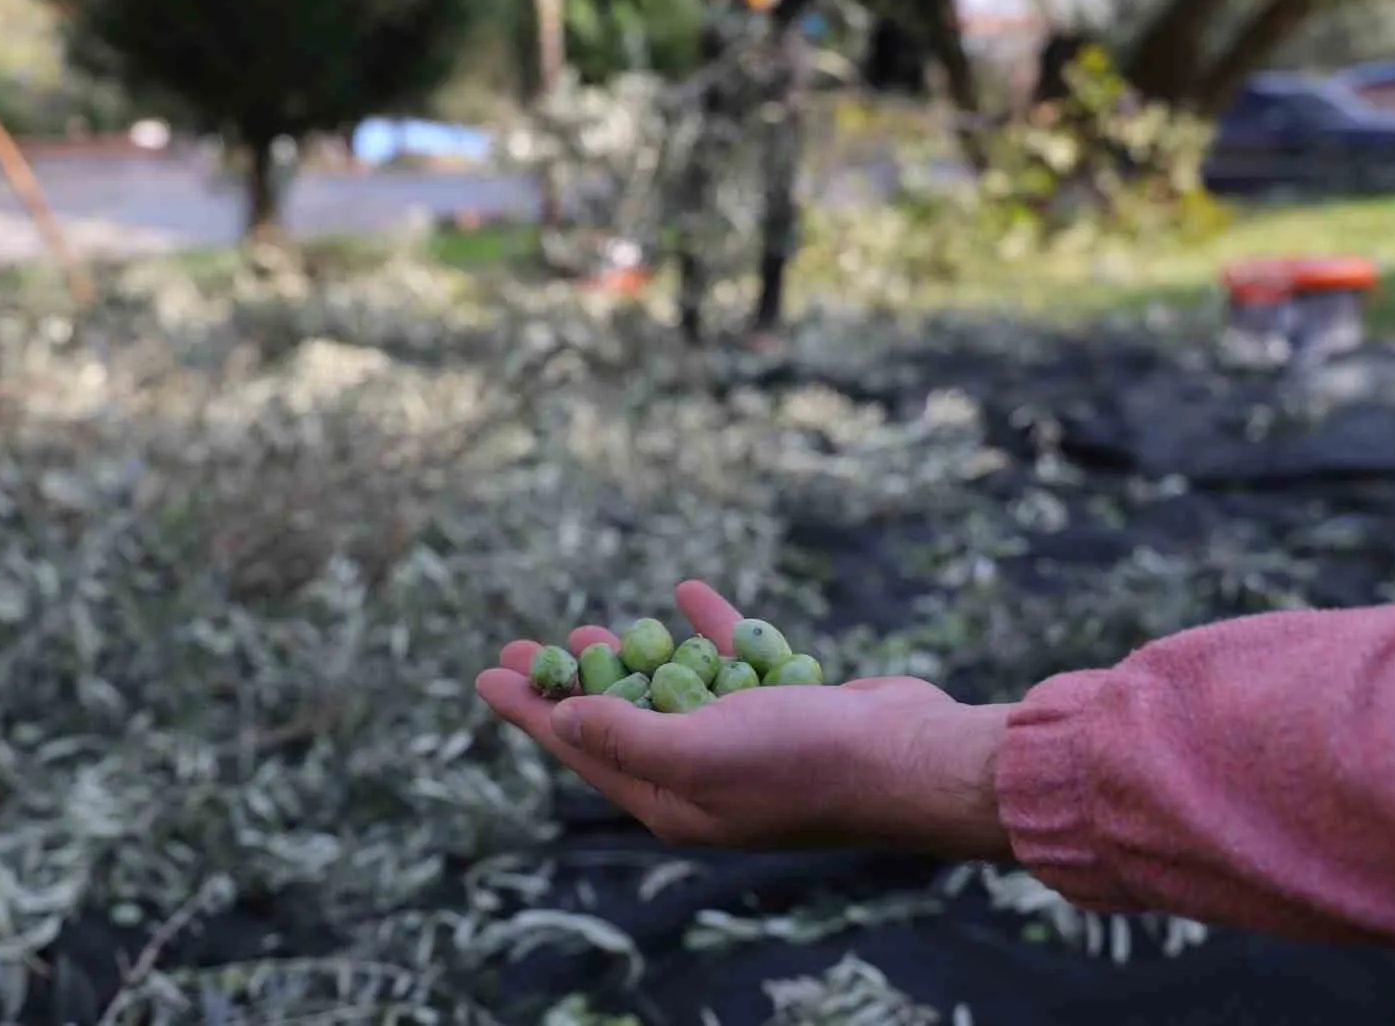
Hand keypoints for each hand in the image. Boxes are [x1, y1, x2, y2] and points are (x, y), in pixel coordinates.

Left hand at [475, 580, 1014, 858]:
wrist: (909, 757)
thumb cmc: (801, 761)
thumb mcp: (696, 750)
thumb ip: (624, 736)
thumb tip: (561, 721)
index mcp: (673, 801)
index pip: (581, 751)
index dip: (530, 710)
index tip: (485, 674)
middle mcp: (703, 776)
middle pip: (618, 720)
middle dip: (572, 683)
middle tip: (528, 644)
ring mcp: (747, 742)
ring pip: (672, 691)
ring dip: (633, 657)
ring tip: (592, 627)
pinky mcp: (785, 707)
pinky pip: (732, 663)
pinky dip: (707, 630)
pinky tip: (687, 593)